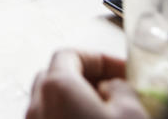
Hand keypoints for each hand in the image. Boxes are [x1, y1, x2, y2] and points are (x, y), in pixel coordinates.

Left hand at [26, 49, 147, 118]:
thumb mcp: (131, 114)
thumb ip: (120, 88)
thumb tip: (112, 88)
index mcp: (55, 87)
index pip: (69, 54)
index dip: (99, 58)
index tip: (123, 70)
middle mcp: (37, 106)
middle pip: (58, 77)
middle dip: (89, 79)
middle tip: (118, 89)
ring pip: (54, 103)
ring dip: (81, 101)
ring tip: (110, 112)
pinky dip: (72, 116)